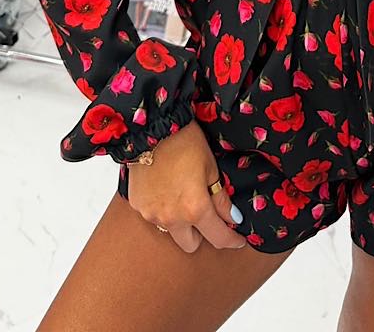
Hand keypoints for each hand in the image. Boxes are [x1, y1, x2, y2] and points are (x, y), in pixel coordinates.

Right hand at [127, 120, 246, 253]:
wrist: (152, 128)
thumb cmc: (185, 143)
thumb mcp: (211, 168)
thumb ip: (220, 199)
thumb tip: (232, 218)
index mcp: (195, 209)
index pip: (217, 237)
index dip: (231, 240)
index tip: (237, 240)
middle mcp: (171, 219)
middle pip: (190, 245)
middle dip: (201, 234)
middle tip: (206, 214)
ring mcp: (151, 214)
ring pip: (171, 231)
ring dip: (180, 222)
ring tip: (183, 196)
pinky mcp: (137, 206)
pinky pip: (154, 216)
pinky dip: (162, 209)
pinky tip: (165, 188)